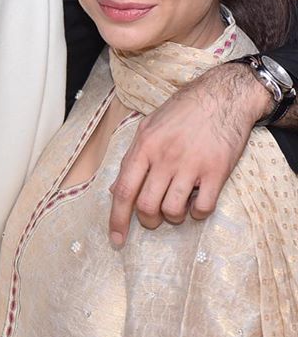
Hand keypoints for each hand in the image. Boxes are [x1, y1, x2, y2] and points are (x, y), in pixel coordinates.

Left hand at [108, 61, 265, 245]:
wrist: (221, 97)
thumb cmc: (181, 112)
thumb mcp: (148, 128)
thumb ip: (133, 159)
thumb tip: (117, 190)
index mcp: (144, 147)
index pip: (124, 190)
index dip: (117, 219)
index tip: (116, 239)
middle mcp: (165, 158)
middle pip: (147, 205)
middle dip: (148, 220)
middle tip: (154, 217)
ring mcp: (191, 165)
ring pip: (173, 210)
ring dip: (173, 217)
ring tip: (177, 206)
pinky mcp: (217, 171)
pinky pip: (203, 208)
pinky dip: (198, 213)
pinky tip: (197, 202)